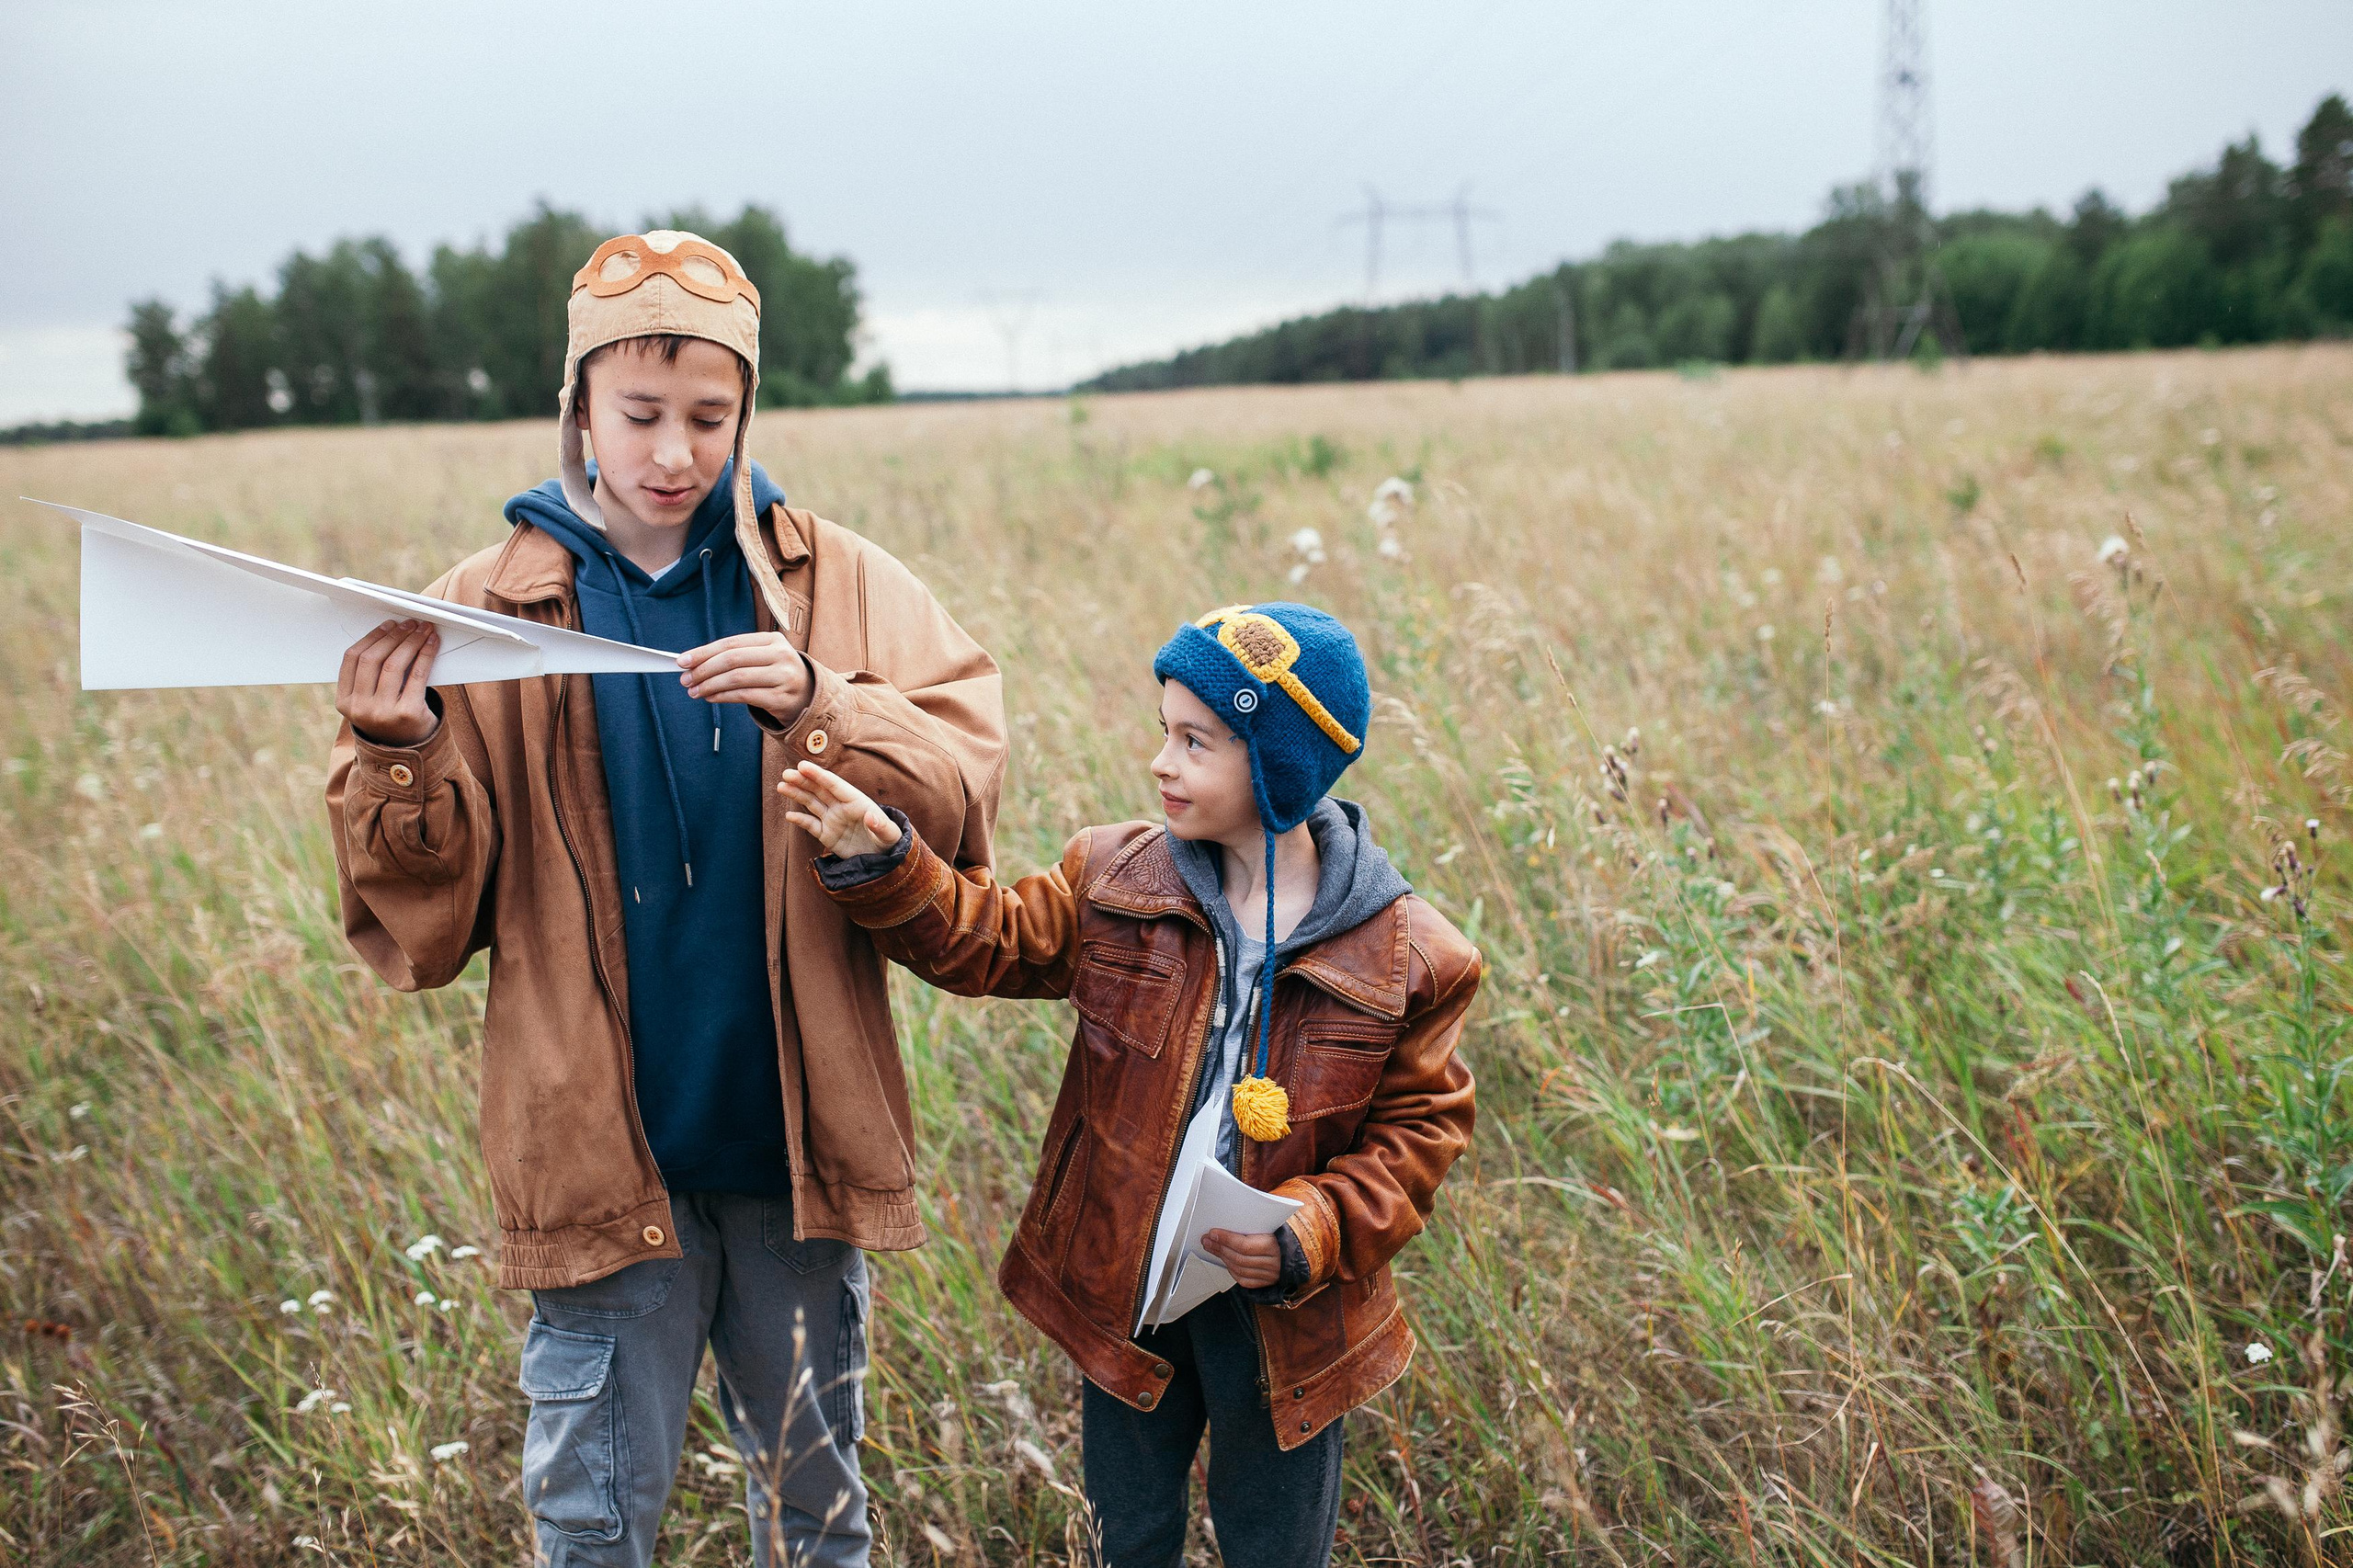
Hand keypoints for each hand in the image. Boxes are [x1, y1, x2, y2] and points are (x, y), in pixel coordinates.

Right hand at [337, 620, 439, 745]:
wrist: (407, 751)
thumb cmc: (388, 716)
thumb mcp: (368, 700)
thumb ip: (369, 674)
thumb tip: (391, 631)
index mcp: (344, 702)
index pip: (352, 659)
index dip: (371, 637)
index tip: (388, 624)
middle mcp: (360, 708)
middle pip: (373, 659)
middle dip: (393, 636)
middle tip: (408, 623)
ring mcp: (383, 713)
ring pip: (395, 665)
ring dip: (411, 641)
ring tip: (422, 629)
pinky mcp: (409, 714)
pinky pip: (418, 676)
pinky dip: (426, 655)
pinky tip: (432, 643)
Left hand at [679, 633, 809, 721]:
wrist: (808, 696)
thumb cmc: (776, 674)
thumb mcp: (763, 657)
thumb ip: (735, 656)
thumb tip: (693, 662)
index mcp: (773, 639)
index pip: (731, 643)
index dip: (704, 652)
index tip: (683, 661)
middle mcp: (781, 655)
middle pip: (733, 659)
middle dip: (704, 669)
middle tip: (685, 679)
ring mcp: (783, 677)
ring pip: (737, 679)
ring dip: (710, 685)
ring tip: (694, 691)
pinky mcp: (781, 699)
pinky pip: (744, 696)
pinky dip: (722, 697)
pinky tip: (710, 697)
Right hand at [777, 761, 902, 858]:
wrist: (883, 859)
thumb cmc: (889, 842)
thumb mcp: (889, 834)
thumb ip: (881, 825)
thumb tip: (871, 817)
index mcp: (856, 802)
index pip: (834, 785)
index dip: (818, 775)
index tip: (803, 766)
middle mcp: (842, 807)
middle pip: (819, 790)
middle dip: (803, 781)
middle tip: (786, 773)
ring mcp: (833, 820)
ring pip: (812, 803)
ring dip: (797, 794)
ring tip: (781, 785)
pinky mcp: (827, 835)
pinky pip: (811, 825)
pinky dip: (800, 820)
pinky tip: (789, 815)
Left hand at [1200, 1228, 1281, 1289]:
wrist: (1300, 1250)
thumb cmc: (1281, 1234)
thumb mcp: (1271, 1224)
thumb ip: (1253, 1225)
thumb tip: (1228, 1221)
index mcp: (1276, 1245)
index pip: (1245, 1245)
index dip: (1226, 1239)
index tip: (1213, 1233)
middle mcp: (1274, 1263)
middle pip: (1239, 1258)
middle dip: (1220, 1248)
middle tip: (1207, 1240)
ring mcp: (1271, 1275)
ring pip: (1239, 1269)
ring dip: (1222, 1258)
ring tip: (1212, 1248)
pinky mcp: (1267, 1283)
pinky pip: (1244, 1280)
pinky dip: (1232, 1271)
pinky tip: (1225, 1261)